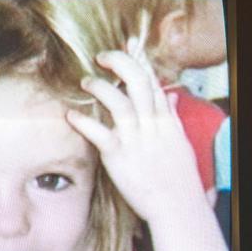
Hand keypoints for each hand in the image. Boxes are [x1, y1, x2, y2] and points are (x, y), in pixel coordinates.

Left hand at [65, 38, 206, 224]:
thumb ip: (172, 116)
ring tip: (86, 82)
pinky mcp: (120, 157)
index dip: (139, 59)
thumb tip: (171, 96)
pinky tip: (71, 114)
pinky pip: (100, 134)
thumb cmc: (178, 178)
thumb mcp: (180, 142)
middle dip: (120, 63)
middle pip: (138, 82)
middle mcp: (152, 125)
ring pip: (119, 102)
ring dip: (100, 88)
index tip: (128, 43)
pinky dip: (84, 122)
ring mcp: (136, 140)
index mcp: (166, 120)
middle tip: (101, 56)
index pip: (153, 80)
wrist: (177, 207)